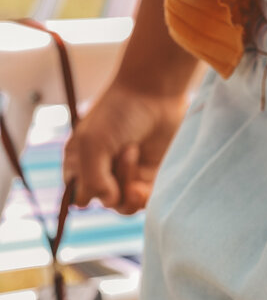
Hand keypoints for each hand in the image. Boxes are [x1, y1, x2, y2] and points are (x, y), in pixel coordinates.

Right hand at [63, 80, 189, 213]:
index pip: (78, 198)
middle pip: (103, 202)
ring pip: (124, 205)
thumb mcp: (93, 143)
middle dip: (113, 179)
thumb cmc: (119, 113)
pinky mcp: (151, 179)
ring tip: (133, 150)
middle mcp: (102, 174)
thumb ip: (93, 179)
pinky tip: (144, 165)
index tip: (98, 163)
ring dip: (128, 180)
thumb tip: (109, 201)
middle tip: (124, 148)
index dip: (88, 189)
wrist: (155, 94)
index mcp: (80, 165)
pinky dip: (144, 190)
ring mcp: (128, 178)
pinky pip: (144, 202)